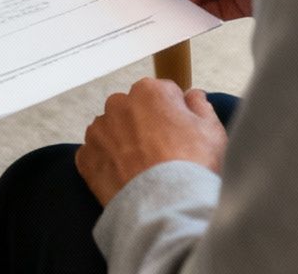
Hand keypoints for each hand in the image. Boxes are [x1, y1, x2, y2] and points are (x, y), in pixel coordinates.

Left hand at [76, 78, 227, 204]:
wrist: (165, 206)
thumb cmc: (193, 165)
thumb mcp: (212, 131)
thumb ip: (200, 105)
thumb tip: (193, 95)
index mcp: (149, 91)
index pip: (162, 94)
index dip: (173, 115)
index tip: (179, 134)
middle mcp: (118, 104)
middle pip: (133, 110)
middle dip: (144, 125)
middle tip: (161, 154)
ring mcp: (98, 131)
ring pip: (112, 131)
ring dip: (123, 144)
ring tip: (142, 169)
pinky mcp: (85, 157)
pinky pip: (96, 155)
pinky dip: (107, 164)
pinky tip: (126, 179)